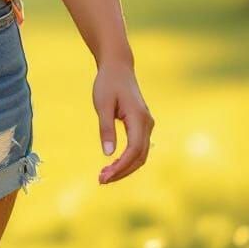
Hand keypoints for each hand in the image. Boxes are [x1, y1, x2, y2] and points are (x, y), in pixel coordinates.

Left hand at [92, 60, 153, 183]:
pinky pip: (138, 147)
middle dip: (122, 171)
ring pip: (140, 154)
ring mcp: (146, 124)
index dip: (121, 167)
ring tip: (104, 175)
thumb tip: (107, 154)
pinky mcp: (142, 125)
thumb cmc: (108, 83)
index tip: (104, 176)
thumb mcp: (102, 104)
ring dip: (125, 167)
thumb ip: (106, 128)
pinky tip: (113, 165)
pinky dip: (127, 159)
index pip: (134, 150)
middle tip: (101, 180)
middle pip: (139, 156)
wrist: (118, 67)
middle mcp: (147, 123)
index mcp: (138, 118)